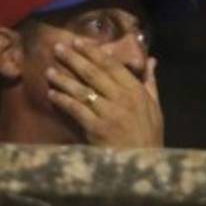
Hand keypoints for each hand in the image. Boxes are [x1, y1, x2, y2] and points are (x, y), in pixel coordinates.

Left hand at [45, 38, 164, 147]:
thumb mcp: (155, 106)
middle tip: (58, 47)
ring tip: (49, 70)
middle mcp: (122, 98)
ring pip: (82, 90)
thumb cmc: (149, 135)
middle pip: (94, 73)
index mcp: (136, 90)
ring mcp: (109, 113)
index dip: (93, 52)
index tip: (78, 42)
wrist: (143, 163)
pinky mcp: (96, 128)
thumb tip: (151, 60)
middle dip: (74, 59)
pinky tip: (52, 94)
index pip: (112, 65)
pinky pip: (76, 110)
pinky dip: (63, 100)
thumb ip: (150, 81)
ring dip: (64, 79)